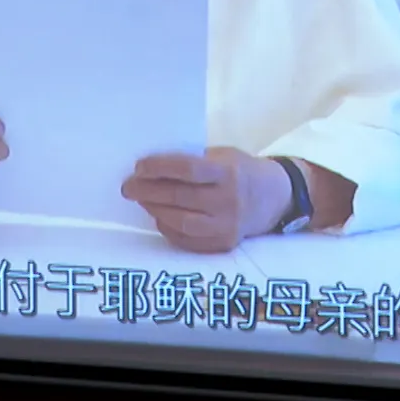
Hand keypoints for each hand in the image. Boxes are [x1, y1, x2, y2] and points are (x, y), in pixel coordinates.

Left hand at [120, 147, 290, 253]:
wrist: (272, 197)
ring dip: (155, 210)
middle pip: (179, 197)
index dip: (160, 168)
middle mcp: (229, 201)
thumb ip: (193, 161)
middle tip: (128, 187)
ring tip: (143, 200)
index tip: (139, 167)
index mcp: (228, 173)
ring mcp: (227, 226)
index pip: (188, 169)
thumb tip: (151, 167)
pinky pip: (188, 241)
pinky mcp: (224, 244)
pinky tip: (159, 217)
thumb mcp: (222, 156)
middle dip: (148, 191)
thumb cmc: (238, 171)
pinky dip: (168, 229)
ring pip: (181, 222)